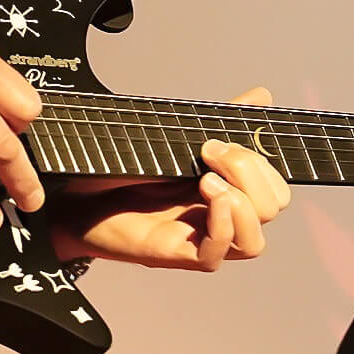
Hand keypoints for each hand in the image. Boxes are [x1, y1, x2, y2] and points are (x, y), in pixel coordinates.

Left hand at [47, 86, 293, 270]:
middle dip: (251, 171)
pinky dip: (223, 224)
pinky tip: (209, 197)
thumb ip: (222, 120)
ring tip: (206, 178)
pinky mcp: (180, 256)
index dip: (262, 160)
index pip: (275, 186)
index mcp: (228, 188)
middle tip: (209, 151)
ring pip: (254, 240)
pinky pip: (219, 253)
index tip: (225, 137)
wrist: (78, 194)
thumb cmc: (124, 172)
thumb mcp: (178, 138)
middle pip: (272, 207)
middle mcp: (220, 217)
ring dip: (241, 202)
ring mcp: (202, 239)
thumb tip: (261, 97)